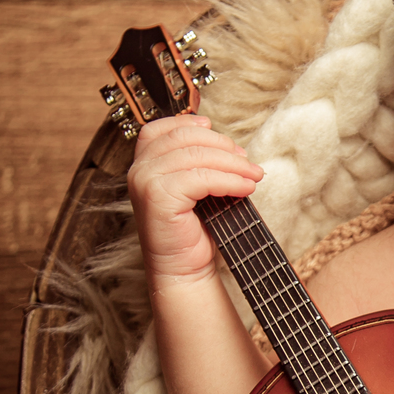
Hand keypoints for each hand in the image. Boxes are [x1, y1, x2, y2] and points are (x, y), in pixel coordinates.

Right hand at [127, 116, 263, 286]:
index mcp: (144, 163)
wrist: (183, 268)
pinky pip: (201, 178)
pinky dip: (229, 180)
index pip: (164, 128)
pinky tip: (246, 188)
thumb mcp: (196, 188)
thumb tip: (232, 146)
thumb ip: (202, 163)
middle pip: (185, 138)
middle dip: (224, 146)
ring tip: (254, 175)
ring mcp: (145, 181)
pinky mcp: (158, 196)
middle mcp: (139, 169)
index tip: (218, 131)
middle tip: (248, 162)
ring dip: (233, 164)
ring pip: (197, 155)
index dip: (192, 124)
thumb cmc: (192, 230)